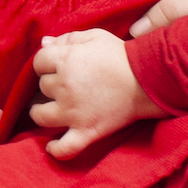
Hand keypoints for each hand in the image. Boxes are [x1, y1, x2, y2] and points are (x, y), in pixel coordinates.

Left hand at [29, 28, 164, 157]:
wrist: (150, 80)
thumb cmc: (122, 56)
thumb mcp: (95, 37)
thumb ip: (67, 38)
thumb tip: (44, 43)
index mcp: (65, 61)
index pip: (38, 62)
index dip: (46, 63)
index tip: (56, 66)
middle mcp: (64, 87)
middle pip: (42, 87)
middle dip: (51, 84)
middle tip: (67, 84)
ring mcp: (73, 112)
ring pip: (40, 116)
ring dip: (41, 113)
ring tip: (49, 110)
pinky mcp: (87, 131)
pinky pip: (65, 148)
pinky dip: (56, 149)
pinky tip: (51, 147)